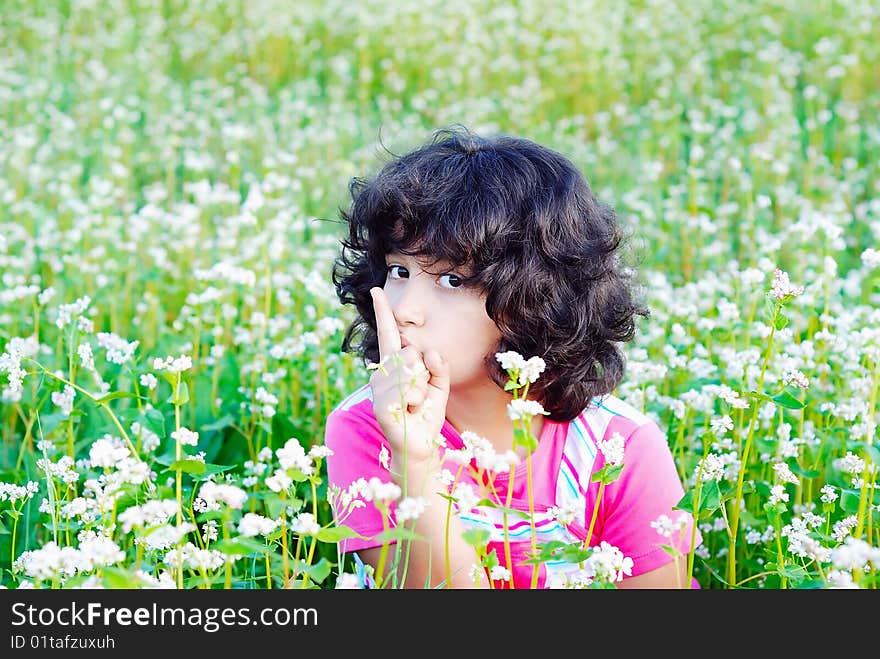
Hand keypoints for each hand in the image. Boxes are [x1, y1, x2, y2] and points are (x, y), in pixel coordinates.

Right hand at [369, 286, 449, 467]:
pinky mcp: (382, 403)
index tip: (376, 291)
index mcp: (393, 367)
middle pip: (412, 351)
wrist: (419, 446)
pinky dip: (419, 401)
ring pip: (412, 368)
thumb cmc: (426, 415)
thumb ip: (438, 366)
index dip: (383, 313)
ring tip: (416, 406)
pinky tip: (413, 412)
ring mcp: (379, 389)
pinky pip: (410, 388)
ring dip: (423, 389)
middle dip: (425, 372)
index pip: (389, 335)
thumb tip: (429, 351)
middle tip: (421, 395)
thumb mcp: (439, 385)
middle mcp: (382, 374)